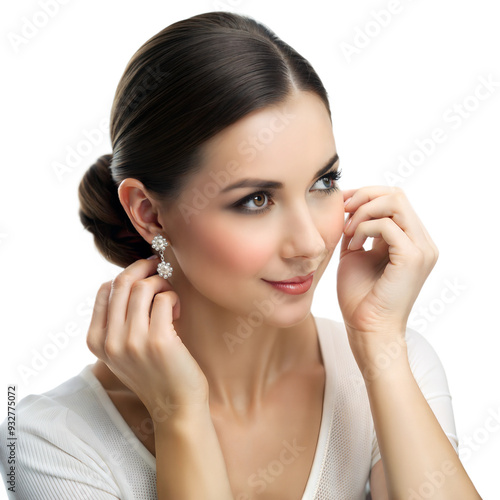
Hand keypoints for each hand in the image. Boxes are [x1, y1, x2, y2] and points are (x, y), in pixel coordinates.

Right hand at [86, 257, 208, 419]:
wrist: (176, 407)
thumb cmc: (154, 373)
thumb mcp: (123, 351)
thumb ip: (117, 322)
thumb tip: (128, 281)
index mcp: (96, 341)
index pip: (105, 290)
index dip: (127, 275)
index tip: (143, 272)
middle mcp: (110, 341)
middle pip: (122, 283)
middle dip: (143, 268)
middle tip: (158, 265)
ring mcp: (132, 341)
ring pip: (143, 288)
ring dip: (161, 284)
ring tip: (170, 299)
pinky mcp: (158, 341)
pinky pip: (163, 299)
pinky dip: (172, 297)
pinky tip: (176, 312)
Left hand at [337, 186, 437, 341]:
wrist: (366, 328)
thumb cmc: (359, 296)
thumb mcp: (355, 253)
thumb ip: (358, 229)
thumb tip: (350, 204)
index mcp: (412, 240)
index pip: (395, 199)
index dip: (366, 194)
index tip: (342, 202)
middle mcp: (422, 242)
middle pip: (397, 194)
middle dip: (364, 196)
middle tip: (343, 211)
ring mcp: (422, 249)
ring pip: (395, 203)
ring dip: (363, 212)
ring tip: (348, 233)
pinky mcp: (413, 257)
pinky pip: (387, 226)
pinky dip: (364, 229)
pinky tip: (352, 246)